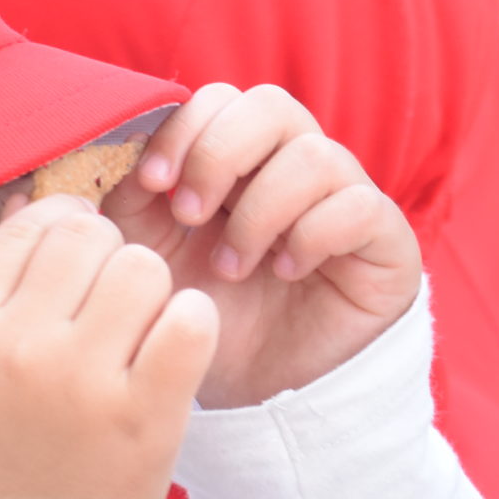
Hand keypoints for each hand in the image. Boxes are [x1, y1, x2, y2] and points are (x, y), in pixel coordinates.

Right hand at [0, 197, 217, 498]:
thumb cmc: (2, 461)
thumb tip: (43, 201)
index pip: (31, 224)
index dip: (68, 235)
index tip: (79, 273)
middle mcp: (14, 347)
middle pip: (92, 235)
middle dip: (111, 263)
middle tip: (114, 313)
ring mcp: (80, 381)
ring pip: (144, 268)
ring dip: (154, 295)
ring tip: (141, 341)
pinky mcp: (143, 414)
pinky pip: (191, 317)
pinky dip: (193, 328)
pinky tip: (173, 357)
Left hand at [93, 84, 420, 409]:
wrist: (259, 399)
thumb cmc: (207, 323)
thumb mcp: (150, 260)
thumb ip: (128, 201)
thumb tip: (112, 149)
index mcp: (243, 163)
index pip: (221, 100)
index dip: (185, 128)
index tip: (151, 182)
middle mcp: (297, 169)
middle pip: (271, 105)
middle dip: (219, 154)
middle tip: (188, 215)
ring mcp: (346, 199)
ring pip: (314, 155)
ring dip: (260, 210)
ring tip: (233, 266)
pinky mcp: (386, 241)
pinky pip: (359, 205)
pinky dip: (313, 234)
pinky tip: (285, 272)